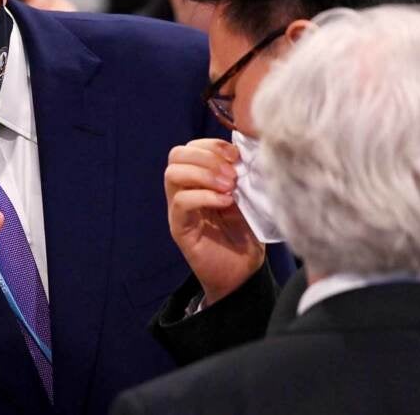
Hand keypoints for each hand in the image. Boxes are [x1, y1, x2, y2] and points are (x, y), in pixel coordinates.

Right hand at [164, 139, 263, 305]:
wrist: (243, 273)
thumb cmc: (246, 234)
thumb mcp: (247, 197)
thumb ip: (242, 175)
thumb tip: (247, 152)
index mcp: (199, 178)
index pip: (191, 147)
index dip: (213, 145)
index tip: (237, 156)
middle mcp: (184, 190)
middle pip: (177, 155)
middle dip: (206, 157)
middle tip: (232, 174)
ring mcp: (179, 209)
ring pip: (173, 174)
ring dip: (204, 175)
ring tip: (229, 188)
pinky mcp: (180, 227)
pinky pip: (181, 202)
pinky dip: (204, 196)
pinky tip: (226, 202)